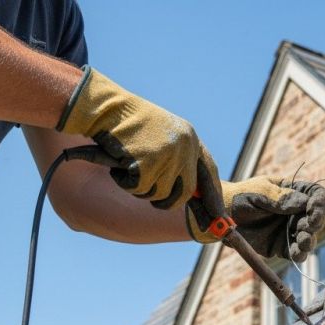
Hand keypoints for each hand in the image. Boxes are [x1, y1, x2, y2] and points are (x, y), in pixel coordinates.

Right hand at [59, 67, 207, 209]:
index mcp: (190, 138)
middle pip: (185, 193)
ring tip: (129, 165)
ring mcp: (167, 155)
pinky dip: (126, 183)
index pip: (208, 172)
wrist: (105, 108)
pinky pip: (139, 189)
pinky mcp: (147, 164)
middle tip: (153, 198)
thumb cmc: (129, 124)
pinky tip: (119, 163)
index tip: (218, 216)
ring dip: (141, 188)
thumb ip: (178, 160)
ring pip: (160, 194)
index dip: (212, 196)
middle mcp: (184, 146)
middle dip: (168, 201)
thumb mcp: (162, 137)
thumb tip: (191, 194)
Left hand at [187, 176, 324, 261]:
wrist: (221, 216)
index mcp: (293, 192)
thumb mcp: (261, 192)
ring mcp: (289, 230)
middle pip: (316, 218)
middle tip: (307, 226)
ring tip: (303, 240)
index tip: (314, 208)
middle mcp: (295, 212)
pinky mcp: (281, 247)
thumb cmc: (240, 197)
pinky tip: (297, 253)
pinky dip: (299, 254)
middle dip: (315, 222)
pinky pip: (295, 253)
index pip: (315, 195)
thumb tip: (305, 202)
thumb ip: (281, 198)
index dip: (320, 201)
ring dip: (309, 239)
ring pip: (309, 237)